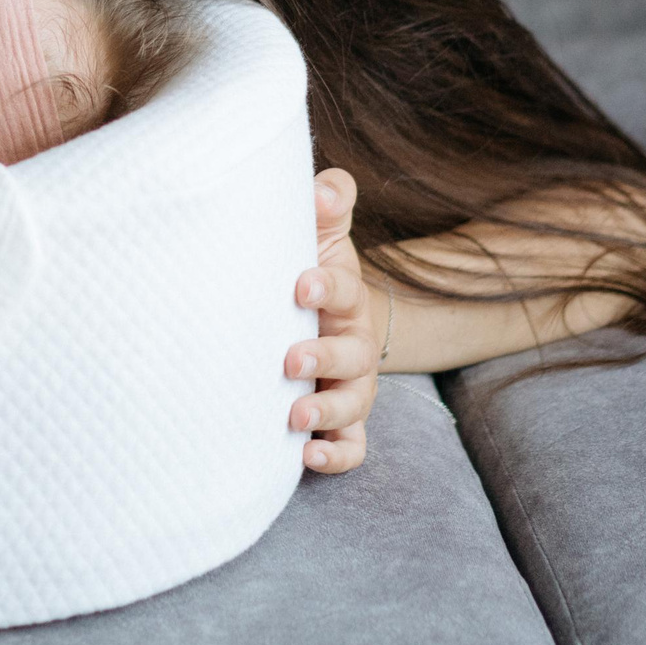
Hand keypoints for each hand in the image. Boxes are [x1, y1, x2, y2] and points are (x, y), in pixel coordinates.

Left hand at [285, 168, 377, 473]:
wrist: (316, 317)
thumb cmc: (303, 272)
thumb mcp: (316, 236)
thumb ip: (324, 206)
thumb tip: (326, 187)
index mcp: (344, 296)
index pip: (342, 289)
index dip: (326, 287)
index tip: (300, 286)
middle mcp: (352, 342)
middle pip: (353, 356)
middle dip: (324, 359)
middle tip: (290, 360)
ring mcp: (349, 385)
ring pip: (355, 405)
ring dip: (327, 413)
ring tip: (295, 417)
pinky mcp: (341, 421)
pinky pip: (352, 446)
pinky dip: (337, 457)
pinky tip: (308, 457)